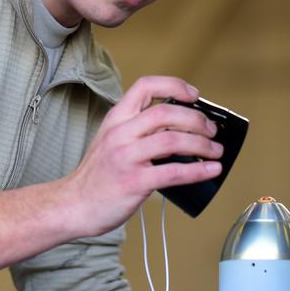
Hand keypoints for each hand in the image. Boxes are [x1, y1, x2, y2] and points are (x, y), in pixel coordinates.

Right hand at [62, 76, 222, 236]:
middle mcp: (121, 133)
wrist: (74, 205)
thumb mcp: (112, 140)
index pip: (146, 86)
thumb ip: (139, 129)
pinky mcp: (134, 181)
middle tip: (211, 130)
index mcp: (116, 119)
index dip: (174, 85)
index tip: (194, 94)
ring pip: (173, 140)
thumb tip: (180, 127)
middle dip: (197, 119)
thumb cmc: (97, 175)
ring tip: (215, 150)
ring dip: (202, 144)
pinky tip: (211, 170)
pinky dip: (198, 171)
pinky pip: (173, 172)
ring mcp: (126, 157)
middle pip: (166, 112)